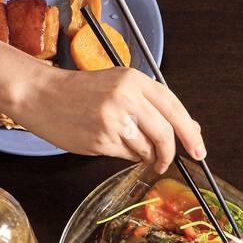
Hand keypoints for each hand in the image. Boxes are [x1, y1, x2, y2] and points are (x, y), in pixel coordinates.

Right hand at [12, 63, 204, 172]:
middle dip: (171, 154)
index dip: (190, 132)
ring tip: (128, 145)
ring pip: (147, 149)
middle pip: (165, 134)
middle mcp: (126, 98)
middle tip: (167, 163)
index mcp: (134, 80)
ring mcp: (113, 120)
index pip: (174, 108)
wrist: (43, 95)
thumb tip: (190, 128)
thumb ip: (153, 104)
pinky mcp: (101, 140)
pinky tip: (113, 144)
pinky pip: (128, 156)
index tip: (199, 149)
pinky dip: (128, 156)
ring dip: (145, 155)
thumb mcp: (120, 85)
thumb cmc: (82, 91)